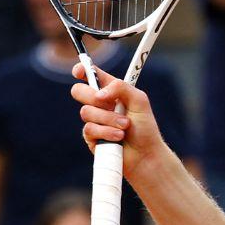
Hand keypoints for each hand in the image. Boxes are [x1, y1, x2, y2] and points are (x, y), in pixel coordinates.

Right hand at [71, 65, 165, 179]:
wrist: (145, 155)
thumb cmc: (145, 128)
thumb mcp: (140, 101)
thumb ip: (121, 87)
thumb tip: (100, 93)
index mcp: (112, 91)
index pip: (93, 76)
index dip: (83, 70)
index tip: (79, 70)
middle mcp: (100, 104)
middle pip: (78, 91)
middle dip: (91, 96)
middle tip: (108, 103)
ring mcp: (94, 121)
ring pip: (86, 112)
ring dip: (108, 119)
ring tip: (125, 126)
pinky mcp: (91, 137)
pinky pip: (89, 129)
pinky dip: (106, 132)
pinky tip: (119, 137)